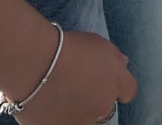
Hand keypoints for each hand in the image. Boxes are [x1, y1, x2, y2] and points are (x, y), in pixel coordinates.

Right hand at [17, 28, 135, 123]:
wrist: (33, 63)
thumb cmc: (65, 48)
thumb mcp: (98, 44)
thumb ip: (114, 58)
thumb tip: (123, 65)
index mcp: (116, 83)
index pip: (129, 92)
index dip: (117, 87)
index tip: (104, 81)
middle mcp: (102, 106)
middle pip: (103, 108)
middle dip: (93, 99)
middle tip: (74, 85)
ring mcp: (80, 122)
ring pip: (81, 118)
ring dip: (73, 110)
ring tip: (54, 94)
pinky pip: (57, 123)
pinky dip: (52, 117)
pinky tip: (42, 103)